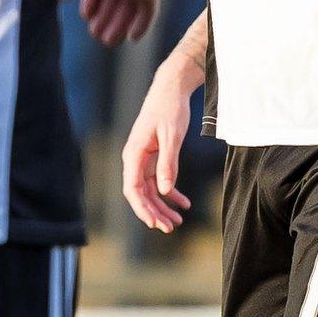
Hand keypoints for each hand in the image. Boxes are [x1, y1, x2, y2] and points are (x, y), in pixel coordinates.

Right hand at [122, 53, 199, 232]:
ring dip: (163, 206)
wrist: (170, 88)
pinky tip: (184, 202)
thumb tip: (165, 192)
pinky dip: (171, 193)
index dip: (142, 209)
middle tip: (170, 228)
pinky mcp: (154, 156)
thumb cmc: (169, 109)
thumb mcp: (172, 136)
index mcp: (134, 154)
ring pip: (150, 190)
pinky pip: (159, 181)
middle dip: (154, 212)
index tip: (155, 223)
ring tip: (178, 221)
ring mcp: (144, 159)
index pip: (133, 189)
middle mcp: (135, 159)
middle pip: (141, 194)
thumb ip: (168, 164)